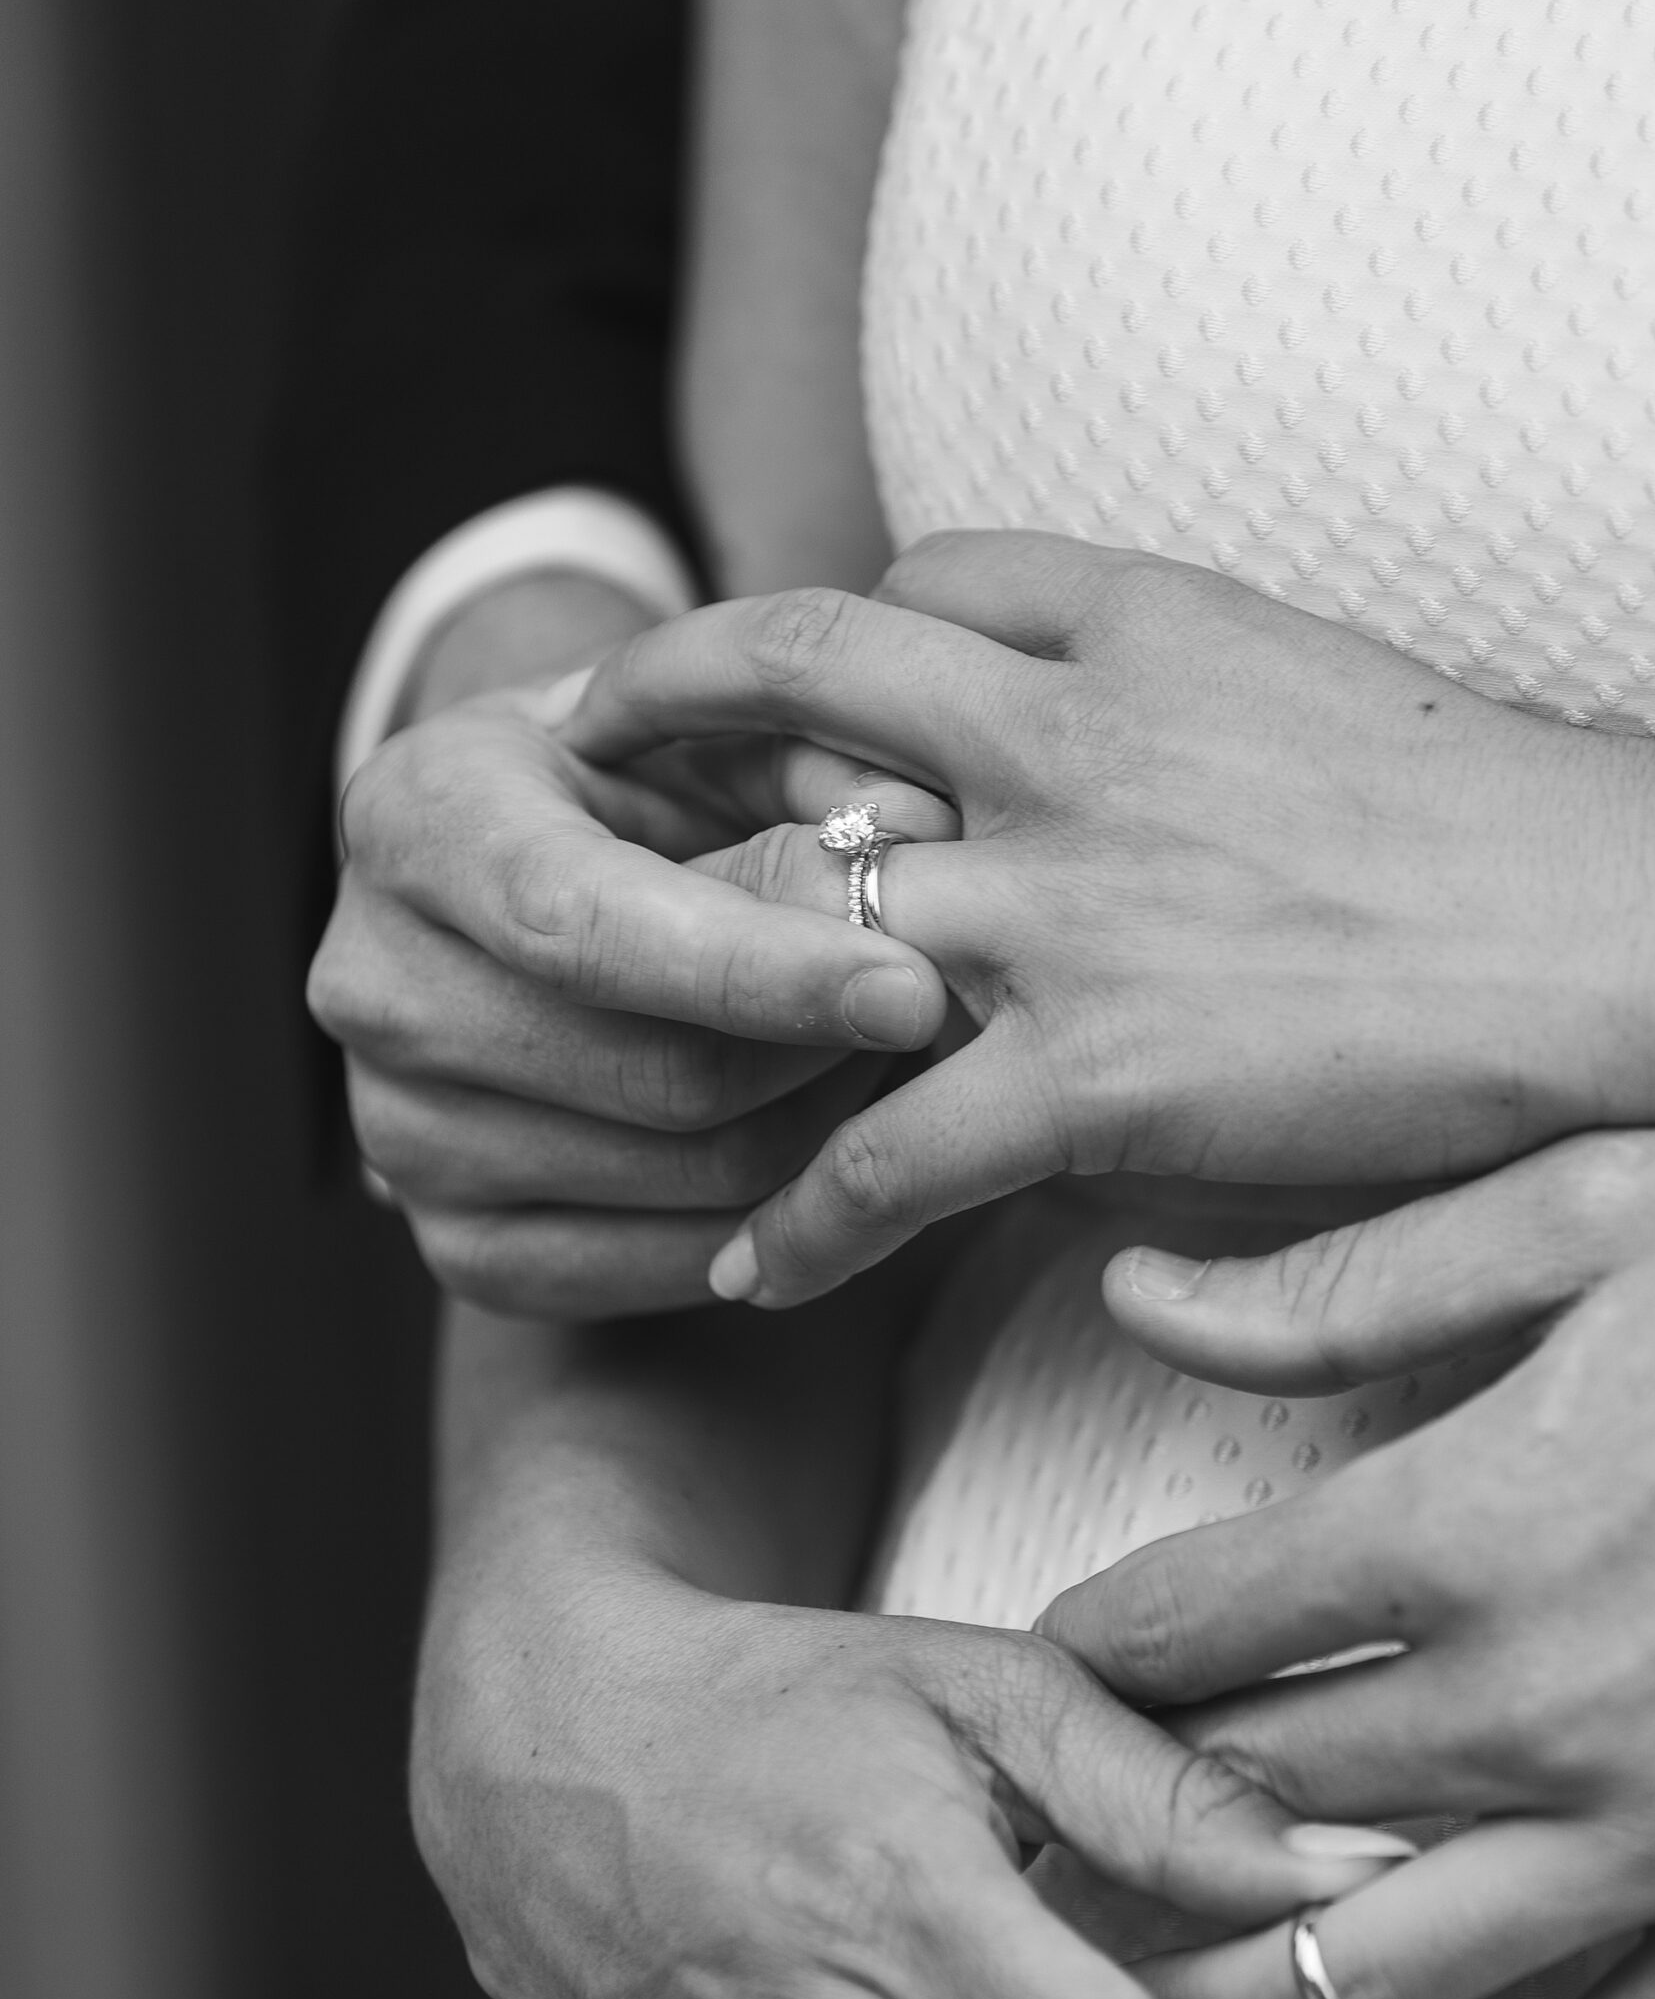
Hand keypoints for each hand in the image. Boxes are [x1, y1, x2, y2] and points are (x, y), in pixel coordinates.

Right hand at [310, 683, 950, 1316]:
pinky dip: (782, 1216)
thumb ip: (813, 768)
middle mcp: (373, 986)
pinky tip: (829, 1140)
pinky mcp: (459, 1250)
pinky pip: (674, 1268)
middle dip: (825, 1054)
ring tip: (883, 1056)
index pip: (587, 926)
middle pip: (658, 1078)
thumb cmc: (638, 792)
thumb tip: (920, 830)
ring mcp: (400, 1136)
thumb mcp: (710, 730)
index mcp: (414, 821)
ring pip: (691, 1180)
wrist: (519, 894)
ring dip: (827, 1131)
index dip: (762, 968)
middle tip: (937, 1012)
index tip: (915, 985)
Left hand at [566, 531, 1654, 1305]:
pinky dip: (798, 1218)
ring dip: (676, 981)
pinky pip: (884, 1150)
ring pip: (796, 912)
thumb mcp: (1310, 683)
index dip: (811, 642)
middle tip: (574, 788)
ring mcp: (1070, 905)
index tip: (746, 696)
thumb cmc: (1489, 828)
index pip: (910, 588)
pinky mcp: (1100, 1072)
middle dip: (665, 728)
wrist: (1624, 936)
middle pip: (794, 687)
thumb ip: (1156, 690)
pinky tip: (750, 1266)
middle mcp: (1072, 739)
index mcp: (1138, 628)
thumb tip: (1046, 744)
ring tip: (594, 1041)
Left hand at [1040, 1128, 1654, 1998]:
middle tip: (1054, 1840)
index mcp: (1475, 1522)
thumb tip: (1136, 1294)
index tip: (1052, 1664)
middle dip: (1132, 1827)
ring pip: (1378, 1972)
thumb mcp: (1588, 1215)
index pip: (1193, 1626)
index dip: (1089, 1652)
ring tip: (1164, 1988)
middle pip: (1253, 1809)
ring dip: (1256, 1987)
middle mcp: (1543, 1704)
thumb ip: (1349, 1284)